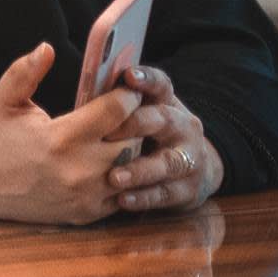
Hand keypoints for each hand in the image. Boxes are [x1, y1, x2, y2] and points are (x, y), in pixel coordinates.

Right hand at [0, 43, 147, 224]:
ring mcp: (85, 195)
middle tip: (129, 113)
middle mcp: (78, 169)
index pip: (117, 110)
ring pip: (135, 168)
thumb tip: (46, 48)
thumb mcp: (2, 101)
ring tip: (123, 136)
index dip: (127, 95)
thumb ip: (25, 72)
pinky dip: (124, 177)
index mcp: (60, 138)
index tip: (127, 88)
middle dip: (135, 123)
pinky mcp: (87, 213)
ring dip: (132, 152)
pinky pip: (124, 193)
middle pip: (134, 139)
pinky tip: (112, 163)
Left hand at [103, 65, 221, 213]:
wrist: (192, 170)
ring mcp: (189, 158)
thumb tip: (85, 87)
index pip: (160, 85)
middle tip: (108, 132)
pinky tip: (122, 200)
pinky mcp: (188, 188)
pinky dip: (144, 197)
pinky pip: (165, 193)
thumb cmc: (148, 135)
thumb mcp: (140, 114)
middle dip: (137, 124)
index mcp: (166, 104)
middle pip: (163, 120)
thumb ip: (115, 103)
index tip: (128, 76)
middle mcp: (182, 127)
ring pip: (167, 162)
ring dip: (140, 170)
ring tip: (114, 177)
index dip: (146, 79)